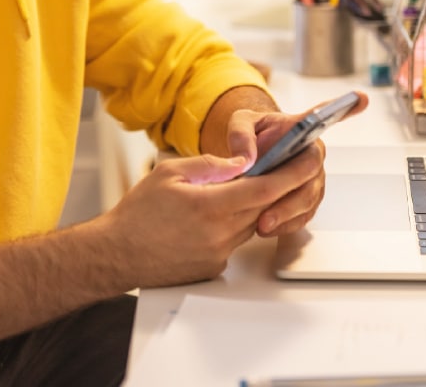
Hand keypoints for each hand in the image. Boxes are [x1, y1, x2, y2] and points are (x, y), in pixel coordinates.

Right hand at [103, 152, 300, 287]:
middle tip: (281, 165)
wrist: (117, 253)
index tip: (309, 159)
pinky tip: (208, 216)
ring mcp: (218, 254)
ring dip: (250, 206)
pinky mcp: (213, 267)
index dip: (291, 173)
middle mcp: (220, 234)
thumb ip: (210, 165)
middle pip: (263, 207)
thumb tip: (241, 162)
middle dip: (275, 186)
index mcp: (211, 206)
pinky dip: (231, 224)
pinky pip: (234, 240)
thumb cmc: (137, 212)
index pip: (264, 188)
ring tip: (235, 188)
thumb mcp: (169, 172)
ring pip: (249, 224)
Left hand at [224, 92, 368, 236]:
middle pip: (311, 174)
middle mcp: (313, 153)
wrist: (249, 157)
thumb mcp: (239, 124)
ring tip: (262, 225)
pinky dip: (286, 224)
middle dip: (290, 194)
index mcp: (301, 128)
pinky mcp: (307, 200)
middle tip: (266, 207)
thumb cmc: (251, 134)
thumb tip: (245, 160)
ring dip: (286, 214)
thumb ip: (239, 135)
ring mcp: (313, 178)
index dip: (344, 108)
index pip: (324, 115)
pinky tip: (268, 228)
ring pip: (307, 200)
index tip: (361, 97)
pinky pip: (302, 215)